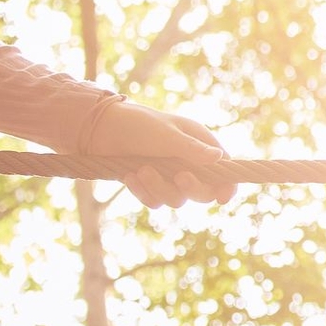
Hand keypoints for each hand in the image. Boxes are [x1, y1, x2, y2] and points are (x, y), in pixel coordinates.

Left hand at [85, 102, 234, 206]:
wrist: (99, 130)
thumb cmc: (138, 124)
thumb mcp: (166, 134)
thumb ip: (192, 149)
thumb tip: (219, 158)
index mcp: (199, 145)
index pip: (223, 170)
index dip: (226, 185)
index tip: (222, 197)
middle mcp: (187, 163)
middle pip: (203, 191)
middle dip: (191, 187)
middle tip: (179, 177)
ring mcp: (168, 176)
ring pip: (177, 199)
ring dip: (160, 187)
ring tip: (142, 169)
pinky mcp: (150, 186)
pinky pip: (155, 202)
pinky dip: (143, 192)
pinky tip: (129, 176)